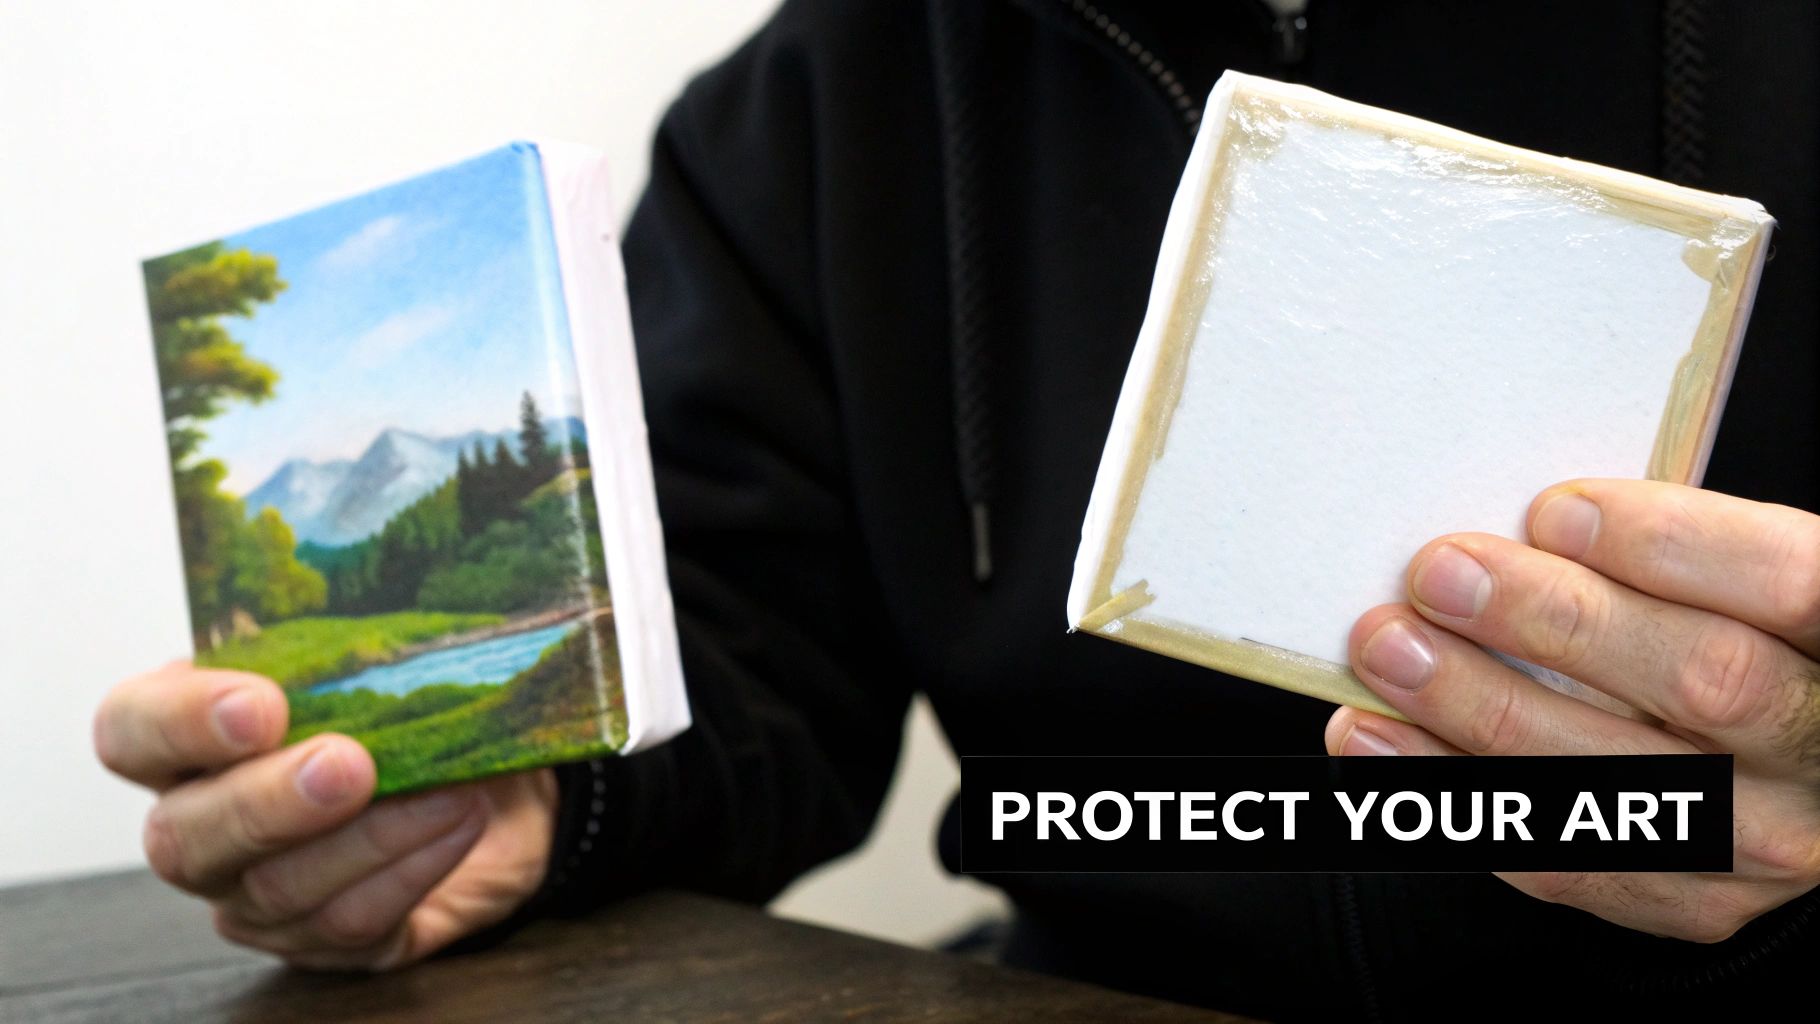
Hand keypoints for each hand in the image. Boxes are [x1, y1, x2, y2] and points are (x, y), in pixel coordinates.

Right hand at [94, 662, 557, 969]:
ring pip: (277, 888)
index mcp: (189, 730)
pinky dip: (411, 869)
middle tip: (350, 767)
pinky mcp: (322, 938)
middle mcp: (200, 820)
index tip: (261, 706)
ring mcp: (252, 893)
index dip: (181, 722)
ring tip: (449, 790)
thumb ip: (358, 638)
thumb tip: (382, 612)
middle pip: (185, 836)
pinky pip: (350, 921)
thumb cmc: (417, 700)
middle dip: (270, 802)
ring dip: (372, 836)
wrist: (488, 776)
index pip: (132, 729)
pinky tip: (457, 825)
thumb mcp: (391, 654)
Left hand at [1326, 479, 1819, 942]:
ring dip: (1479, 706)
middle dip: (1557, 620)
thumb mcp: (1734, 590)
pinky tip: (1376, 736)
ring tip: (1387, 649)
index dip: (1674, 544)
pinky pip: (1560, 855)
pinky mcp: (1690, 900)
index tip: (1554, 510)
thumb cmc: (1736, 641)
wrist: (1788, 782)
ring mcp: (1769, 840)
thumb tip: (1523, 524)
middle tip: (1442, 575)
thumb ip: (1666, 558)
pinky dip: (1450, 791)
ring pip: (1620, 777)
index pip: (1793, 584)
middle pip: (1707, 678)